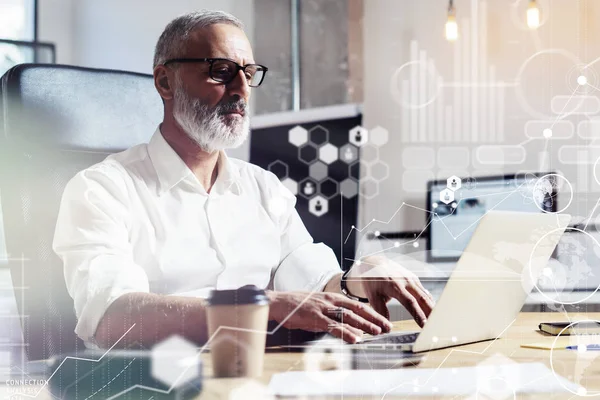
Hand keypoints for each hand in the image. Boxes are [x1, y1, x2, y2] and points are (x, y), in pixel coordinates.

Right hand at [266, 291, 392, 342]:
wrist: (279, 302)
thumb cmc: (298, 305)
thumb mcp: (319, 304)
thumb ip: (332, 311)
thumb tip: (346, 322)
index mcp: (332, 297)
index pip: (357, 305)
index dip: (372, 313)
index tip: (384, 321)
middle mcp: (330, 301)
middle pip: (357, 309)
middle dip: (374, 318)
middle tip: (387, 327)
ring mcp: (323, 309)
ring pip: (348, 317)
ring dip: (363, 325)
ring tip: (376, 332)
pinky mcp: (315, 317)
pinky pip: (333, 326)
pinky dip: (345, 332)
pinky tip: (354, 338)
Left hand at [348, 256, 434, 326]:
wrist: (375, 263)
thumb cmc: (373, 281)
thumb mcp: (373, 295)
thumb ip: (380, 310)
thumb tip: (387, 327)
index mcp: (395, 286)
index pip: (410, 302)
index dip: (418, 314)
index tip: (424, 325)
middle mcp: (406, 281)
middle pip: (422, 298)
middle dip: (431, 313)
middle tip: (436, 325)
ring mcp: (412, 279)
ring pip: (425, 295)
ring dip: (432, 308)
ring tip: (438, 321)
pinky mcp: (414, 279)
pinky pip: (424, 291)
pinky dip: (429, 302)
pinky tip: (433, 311)